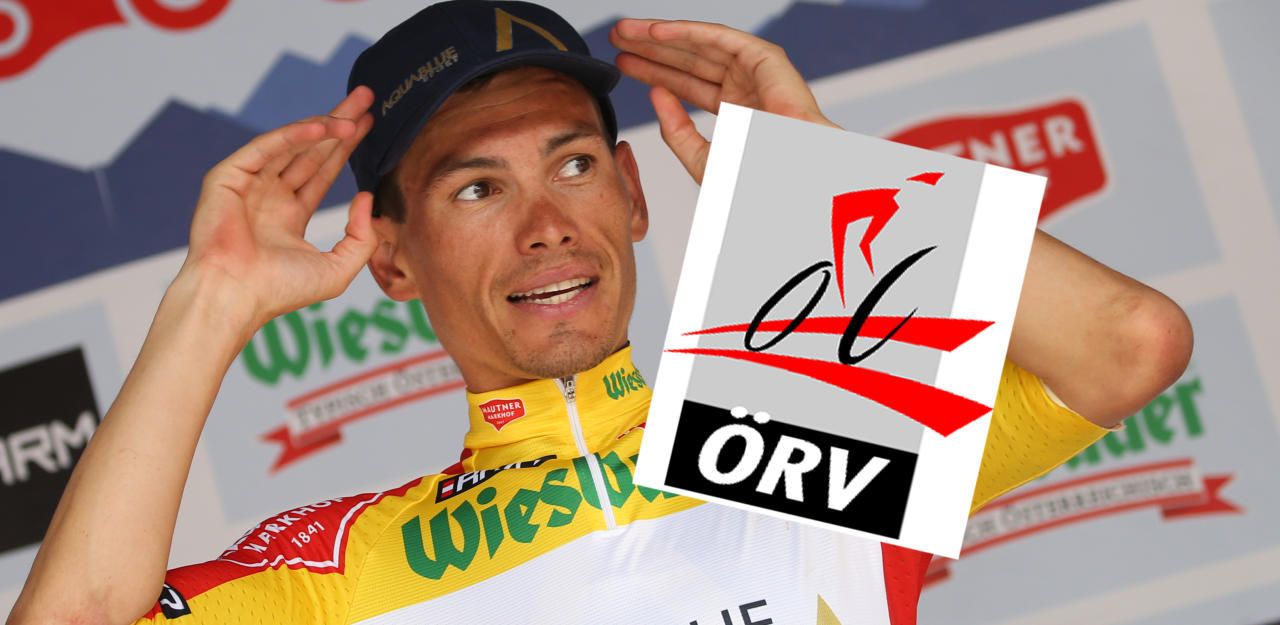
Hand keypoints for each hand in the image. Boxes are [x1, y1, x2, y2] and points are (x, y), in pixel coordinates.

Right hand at [181, 87, 376, 329]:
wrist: (235, 296)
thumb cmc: (280, 291)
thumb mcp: (338, 268)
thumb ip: (361, 236)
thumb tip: (366, 196)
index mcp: (288, 216)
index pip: (322, 171)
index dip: (344, 147)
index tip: (369, 125)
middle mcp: (268, 196)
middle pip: (310, 150)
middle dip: (338, 123)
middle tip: (365, 97)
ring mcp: (247, 184)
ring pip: (291, 144)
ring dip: (323, 124)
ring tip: (354, 110)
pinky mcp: (228, 176)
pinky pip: (266, 146)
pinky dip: (294, 134)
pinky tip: (323, 126)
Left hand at [610, 18, 838, 183]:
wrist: (792, 180)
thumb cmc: (761, 180)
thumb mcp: (704, 159)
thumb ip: (678, 131)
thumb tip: (656, 96)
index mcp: (735, 110)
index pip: (686, 85)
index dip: (654, 72)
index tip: (623, 65)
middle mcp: (745, 87)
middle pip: (689, 61)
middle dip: (652, 49)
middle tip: (617, 40)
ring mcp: (756, 72)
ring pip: (700, 45)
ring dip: (662, 36)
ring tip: (626, 32)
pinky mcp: (765, 58)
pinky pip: (719, 38)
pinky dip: (686, 33)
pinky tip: (654, 33)